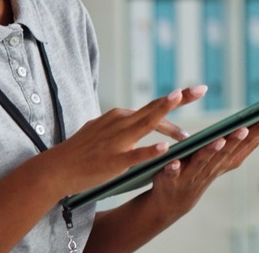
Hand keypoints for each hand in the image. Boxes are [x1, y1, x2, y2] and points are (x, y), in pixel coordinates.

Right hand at [36, 86, 206, 198]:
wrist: (55, 169)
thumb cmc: (81, 151)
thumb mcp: (103, 130)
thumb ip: (123, 124)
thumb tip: (139, 118)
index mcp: (121, 116)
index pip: (153, 106)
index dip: (176, 99)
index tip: (196, 90)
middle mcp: (120, 123)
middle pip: (155, 107)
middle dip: (179, 98)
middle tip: (202, 89)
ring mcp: (117, 141)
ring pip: (146, 124)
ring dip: (165, 113)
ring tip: (180, 100)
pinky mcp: (113, 160)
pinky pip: (135, 154)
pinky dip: (150, 150)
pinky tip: (166, 149)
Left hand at [144, 114, 258, 218]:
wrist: (174, 201)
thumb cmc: (202, 172)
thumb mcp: (224, 159)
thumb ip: (239, 144)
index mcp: (225, 161)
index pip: (246, 145)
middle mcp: (212, 168)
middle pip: (227, 152)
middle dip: (237, 140)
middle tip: (246, 128)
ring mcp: (192, 174)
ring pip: (204, 161)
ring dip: (212, 152)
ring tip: (220, 140)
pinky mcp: (171, 178)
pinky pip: (173, 173)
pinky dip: (174, 168)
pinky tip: (175, 162)